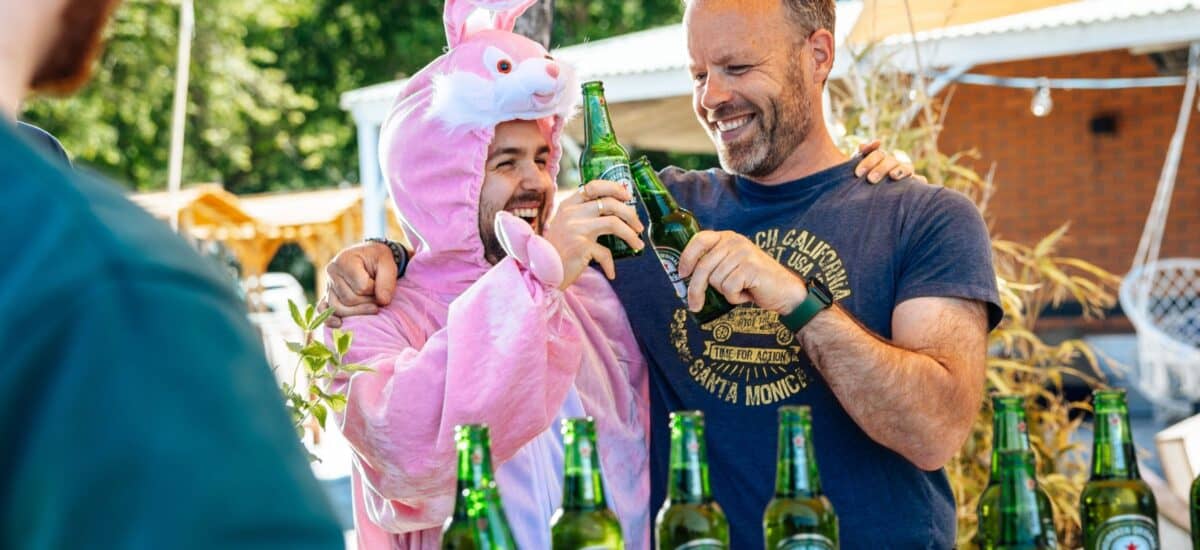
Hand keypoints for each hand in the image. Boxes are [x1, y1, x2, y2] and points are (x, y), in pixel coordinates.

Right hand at [319, 241, 398, 327]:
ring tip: (373, 308)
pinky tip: (340, 324)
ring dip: (358, 313)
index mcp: (345, 260)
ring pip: (338, 308)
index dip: (375, 290)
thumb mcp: (388, 264)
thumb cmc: (378, 260)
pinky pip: (322, 310)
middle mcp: (332, 272)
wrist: (369, 258)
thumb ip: (387, 281)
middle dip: (368, 302)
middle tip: (379, 297)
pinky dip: (330, 319)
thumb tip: (383, 301)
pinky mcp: (327, 296)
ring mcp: (328, 285)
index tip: (380, 283)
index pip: (362, 287)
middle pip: (350, 299)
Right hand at [542, 179, 644, 288]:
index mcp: (568, 205)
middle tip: (638, 226)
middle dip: (630, 214)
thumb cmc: (557, 251)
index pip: (594, 186)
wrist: (541, 273)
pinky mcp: (581, 246)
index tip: (627, 196)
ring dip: (630, 235)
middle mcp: (572, 213)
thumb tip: (616, 209)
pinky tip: (611, 273)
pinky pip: (605, 252)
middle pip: (610, 203)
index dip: (614, 188)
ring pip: (613, 223)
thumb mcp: (566, 226)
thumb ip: (583, 215)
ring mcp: (576, 229)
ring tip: (638, 244)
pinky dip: (610, 264)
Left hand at [677, 230, 806, 314]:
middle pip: (703, 267)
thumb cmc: (753, 282)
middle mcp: (735, 242)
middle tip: (694, 306)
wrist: (783, 291)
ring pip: (715, 280)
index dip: (686, 257)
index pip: (699, 240)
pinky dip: (735, 297)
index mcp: (728, 238)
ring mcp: (743, 253)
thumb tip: (683, 277)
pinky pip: (728, 288)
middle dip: (696, 289)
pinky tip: (747, 293)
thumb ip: (712, 265)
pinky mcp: (750, 267)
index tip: (681, 274)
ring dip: (725, 292)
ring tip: (740, 289)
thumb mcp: (730, 268)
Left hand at [855, 140, 919, 183]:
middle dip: (881, 168)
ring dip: (900, 170)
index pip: (878, 155)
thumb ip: (859, 157)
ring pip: (907, 168)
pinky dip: (919, 180)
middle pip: (891, 161)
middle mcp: (894, 165)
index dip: (868, 161)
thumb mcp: (859, 171)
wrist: (870, 202)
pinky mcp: (914, 185)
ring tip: (893, 176)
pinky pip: (920, 180)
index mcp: (881, 160)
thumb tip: (862, 145)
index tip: (858, 173)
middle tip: (870, 179)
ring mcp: (905, 174)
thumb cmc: (863, 183)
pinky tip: (916, 182)